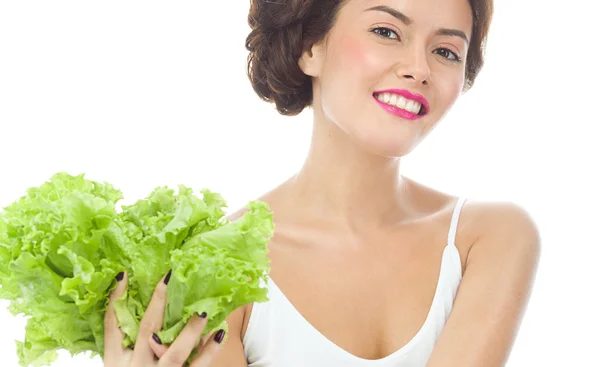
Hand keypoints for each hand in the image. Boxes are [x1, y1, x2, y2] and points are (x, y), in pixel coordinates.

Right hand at [103, 271, 224, 366]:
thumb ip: (126, 347)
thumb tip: (143, 318)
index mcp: (114, 364)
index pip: (111, 328)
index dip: (115, 301)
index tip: (123, 275)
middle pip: (145, 331)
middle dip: (158, 303)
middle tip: (169, 278)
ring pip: (173, 353)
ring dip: (189, 330)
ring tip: (203, 310)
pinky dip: (208, 352)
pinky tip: (218, 335)